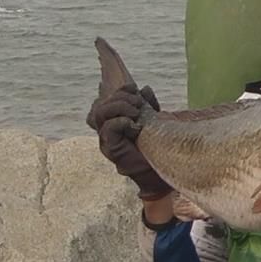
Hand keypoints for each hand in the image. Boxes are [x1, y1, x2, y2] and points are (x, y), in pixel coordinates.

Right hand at [87, 83, 171, 200]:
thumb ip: (148, 104)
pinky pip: (108, 129)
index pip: (104, 101)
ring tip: (136, 113)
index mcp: (114, 123)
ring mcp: (106, 141)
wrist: (160, 174)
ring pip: (100, 114)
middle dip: (120, 97)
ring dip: (119, 107)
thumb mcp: (154, 120)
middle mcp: (106, 131)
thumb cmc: (157, 149)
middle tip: (138, 103)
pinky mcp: (111, 149)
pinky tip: (135, 126)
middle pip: (100, 105)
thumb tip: (144, 89)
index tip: (135, 88)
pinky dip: (122, 122)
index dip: (118, 91)